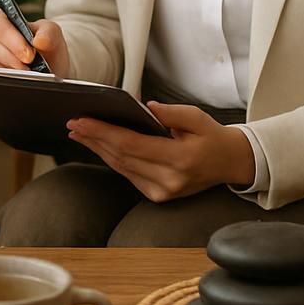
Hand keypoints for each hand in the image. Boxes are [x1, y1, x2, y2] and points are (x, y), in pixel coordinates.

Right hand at [0, 11, 68, 75]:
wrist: (49, 66)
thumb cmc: (45, 45)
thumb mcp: (52, 33)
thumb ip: (48, 33)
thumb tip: (39, 41)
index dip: (9, 37)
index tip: (28, 53)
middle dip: (10, 56)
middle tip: (28, 66)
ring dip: (7, 69)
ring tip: (26, 74)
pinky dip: (3, 78)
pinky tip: (17, 79)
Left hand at [67, 102, 255, 202]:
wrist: (230, 163)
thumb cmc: (212, 137)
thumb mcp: (196, 117)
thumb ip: (169, 113)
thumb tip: (143, 107)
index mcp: (180, 160)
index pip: (131, 145)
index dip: (103, 132)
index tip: (82, 120)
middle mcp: (169, 180)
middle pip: (121, 157)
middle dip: (94, 139)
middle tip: (73, 123)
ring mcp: (163, 192)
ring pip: (121, 168)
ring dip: (98, 149)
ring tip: (80, 132)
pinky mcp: (158, 196)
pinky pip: (128, 175)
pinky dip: (112, 159)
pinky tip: (99, 146)